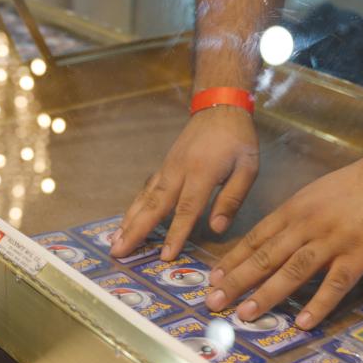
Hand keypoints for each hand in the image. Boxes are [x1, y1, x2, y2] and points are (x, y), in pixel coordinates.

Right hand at [113, 106, 258, 260]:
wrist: (219, 107)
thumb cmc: (237, 139)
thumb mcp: (247, 167)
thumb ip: (232, 198)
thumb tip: (217, 228)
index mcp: (202, 172)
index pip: (187, 209)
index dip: (176, 234)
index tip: (165, 256)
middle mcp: (178, 171)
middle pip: (155, 205)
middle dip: (136, 230)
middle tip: (119, 251)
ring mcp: (168, 167)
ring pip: (145, 197)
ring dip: (129, 220)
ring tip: (115, 240)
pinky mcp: (165, 165)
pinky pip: (147, 189)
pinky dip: (135, 206)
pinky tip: (127, 219)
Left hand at [203, 155, 362, 328]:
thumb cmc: (353, 187)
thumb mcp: (313, 195)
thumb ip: (292, 218)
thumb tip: (268, 241)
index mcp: (293, 210)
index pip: (255, 238)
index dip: (233, 260)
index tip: (213, 278)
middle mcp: (306, 226)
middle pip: (266, 256)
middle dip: (237, 280)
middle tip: (214, 301)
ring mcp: (332, 241)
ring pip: (293, 271)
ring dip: (267, 294)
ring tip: (245, 314)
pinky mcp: (360, 255)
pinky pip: (335, 283)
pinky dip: (319, 304)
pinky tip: (303, 322)